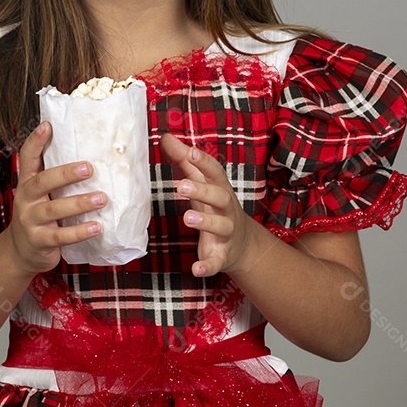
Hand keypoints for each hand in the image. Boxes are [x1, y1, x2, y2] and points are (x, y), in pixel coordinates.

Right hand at [6, 121, 104, 275]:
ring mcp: (29, 220)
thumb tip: (91, 156)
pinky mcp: (38, 241)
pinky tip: (97, 227)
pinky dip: (79, 232)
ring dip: (79, 203)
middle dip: (66, 174)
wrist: (20, 252)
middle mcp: (25, 198)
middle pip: (42, 181)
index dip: (35, 141)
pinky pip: (60, 236)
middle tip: (89, 168)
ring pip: (54, 209)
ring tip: (102, 198)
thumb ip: (55, 179)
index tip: (47, 125)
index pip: (26, 157)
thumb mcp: (40, 195)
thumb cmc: (39, 216)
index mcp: (27, 182)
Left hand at [160, 132, 257, 277]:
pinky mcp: (222, 255)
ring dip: (206, 222)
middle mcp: (226, 209)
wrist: (241, 244)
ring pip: (220, 226)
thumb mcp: (202, 182)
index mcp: (220, 189)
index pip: (215, 172)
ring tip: (188, 218)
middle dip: (203, 191)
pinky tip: (196, 269)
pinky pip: (216, 262)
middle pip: (219, 197)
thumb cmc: (215, 205)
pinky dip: (208, 266)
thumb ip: (184, 161)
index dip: (204, 162)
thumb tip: (165, 137)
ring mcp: (226, 233)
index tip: (191, 152)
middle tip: (181, 186)